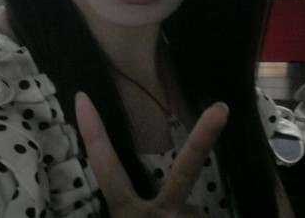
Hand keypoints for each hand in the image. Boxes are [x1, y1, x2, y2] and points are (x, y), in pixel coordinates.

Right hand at [75, 92, 228, 216]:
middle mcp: (160, 216)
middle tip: (221, 108)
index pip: (107, 168)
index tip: (82, 97)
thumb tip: (156, 205)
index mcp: (127, 215)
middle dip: (203, 138)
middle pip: (186, 172)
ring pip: (194, 210)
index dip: (94, 134)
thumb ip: (132, 210)